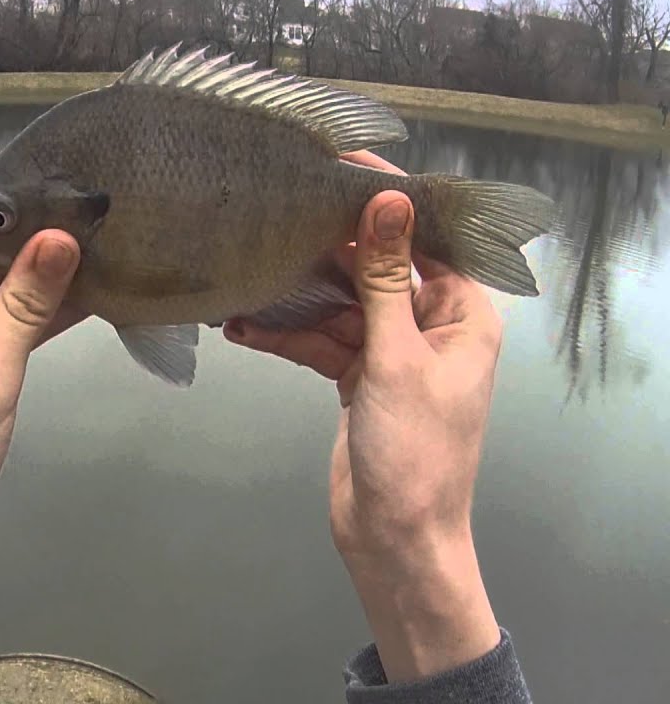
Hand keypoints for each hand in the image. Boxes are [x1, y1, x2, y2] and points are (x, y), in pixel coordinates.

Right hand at [224, 152, 502, 681]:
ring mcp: (389, 353)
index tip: (337, 164)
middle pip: (375, 267)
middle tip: (274, 212)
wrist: (394, 539)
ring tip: (245, 272)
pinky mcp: (355, 378)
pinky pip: (319, 341)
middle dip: (326, 247)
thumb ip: (384, 278)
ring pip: (338, 304)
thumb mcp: (397, 358)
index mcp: (461, 313)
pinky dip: (285, 336)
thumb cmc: (414, 449)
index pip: (425, 238)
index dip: (385, 200)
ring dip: (294, 297)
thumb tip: (385, 201)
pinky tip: (242, 325)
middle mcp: (428, 325)